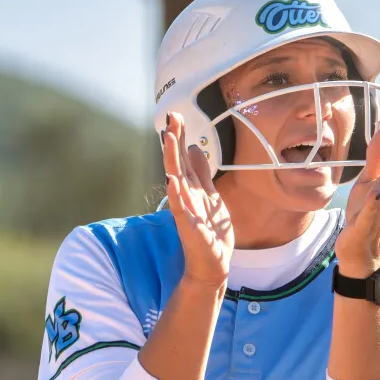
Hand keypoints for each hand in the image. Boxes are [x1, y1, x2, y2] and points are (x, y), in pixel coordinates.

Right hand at [163, 112, 233, 287]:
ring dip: (172, 160)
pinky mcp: (189, 228)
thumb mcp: (211, 197)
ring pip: (176, 181)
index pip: (183, 158)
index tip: (176, 115)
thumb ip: (201, 174)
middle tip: (170, 117)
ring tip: (168, 139)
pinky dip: (176, 195)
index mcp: (191, 188)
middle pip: (177, 163)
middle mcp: (185, 196)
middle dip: (174, 141)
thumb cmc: (211, 232)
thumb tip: (195, 148)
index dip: (179, 137)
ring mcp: (185, 211)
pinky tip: (172, 181)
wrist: (212, 264)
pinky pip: (180, 209)